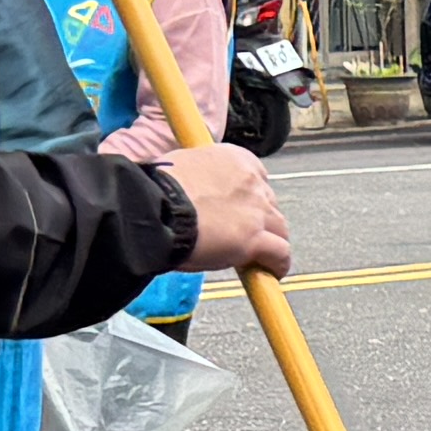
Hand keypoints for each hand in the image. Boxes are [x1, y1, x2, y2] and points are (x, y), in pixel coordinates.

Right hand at [166, 142, 293, 277]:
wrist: (150, 208)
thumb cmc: (155, 190)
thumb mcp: (182, 169)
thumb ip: (199, 178)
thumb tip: (193, 193)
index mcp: (234, 158)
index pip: (257, 176)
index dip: (250, 197)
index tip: (240, 209)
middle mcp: (250, 180)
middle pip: (269, 204)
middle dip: (260, 220)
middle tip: (244, 235)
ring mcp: (255, 210)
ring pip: (279, 229)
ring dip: (271, 242)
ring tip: (260, 257)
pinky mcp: (254, 239)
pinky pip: (280, 253)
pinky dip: (278, 264)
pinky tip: (272, 272)